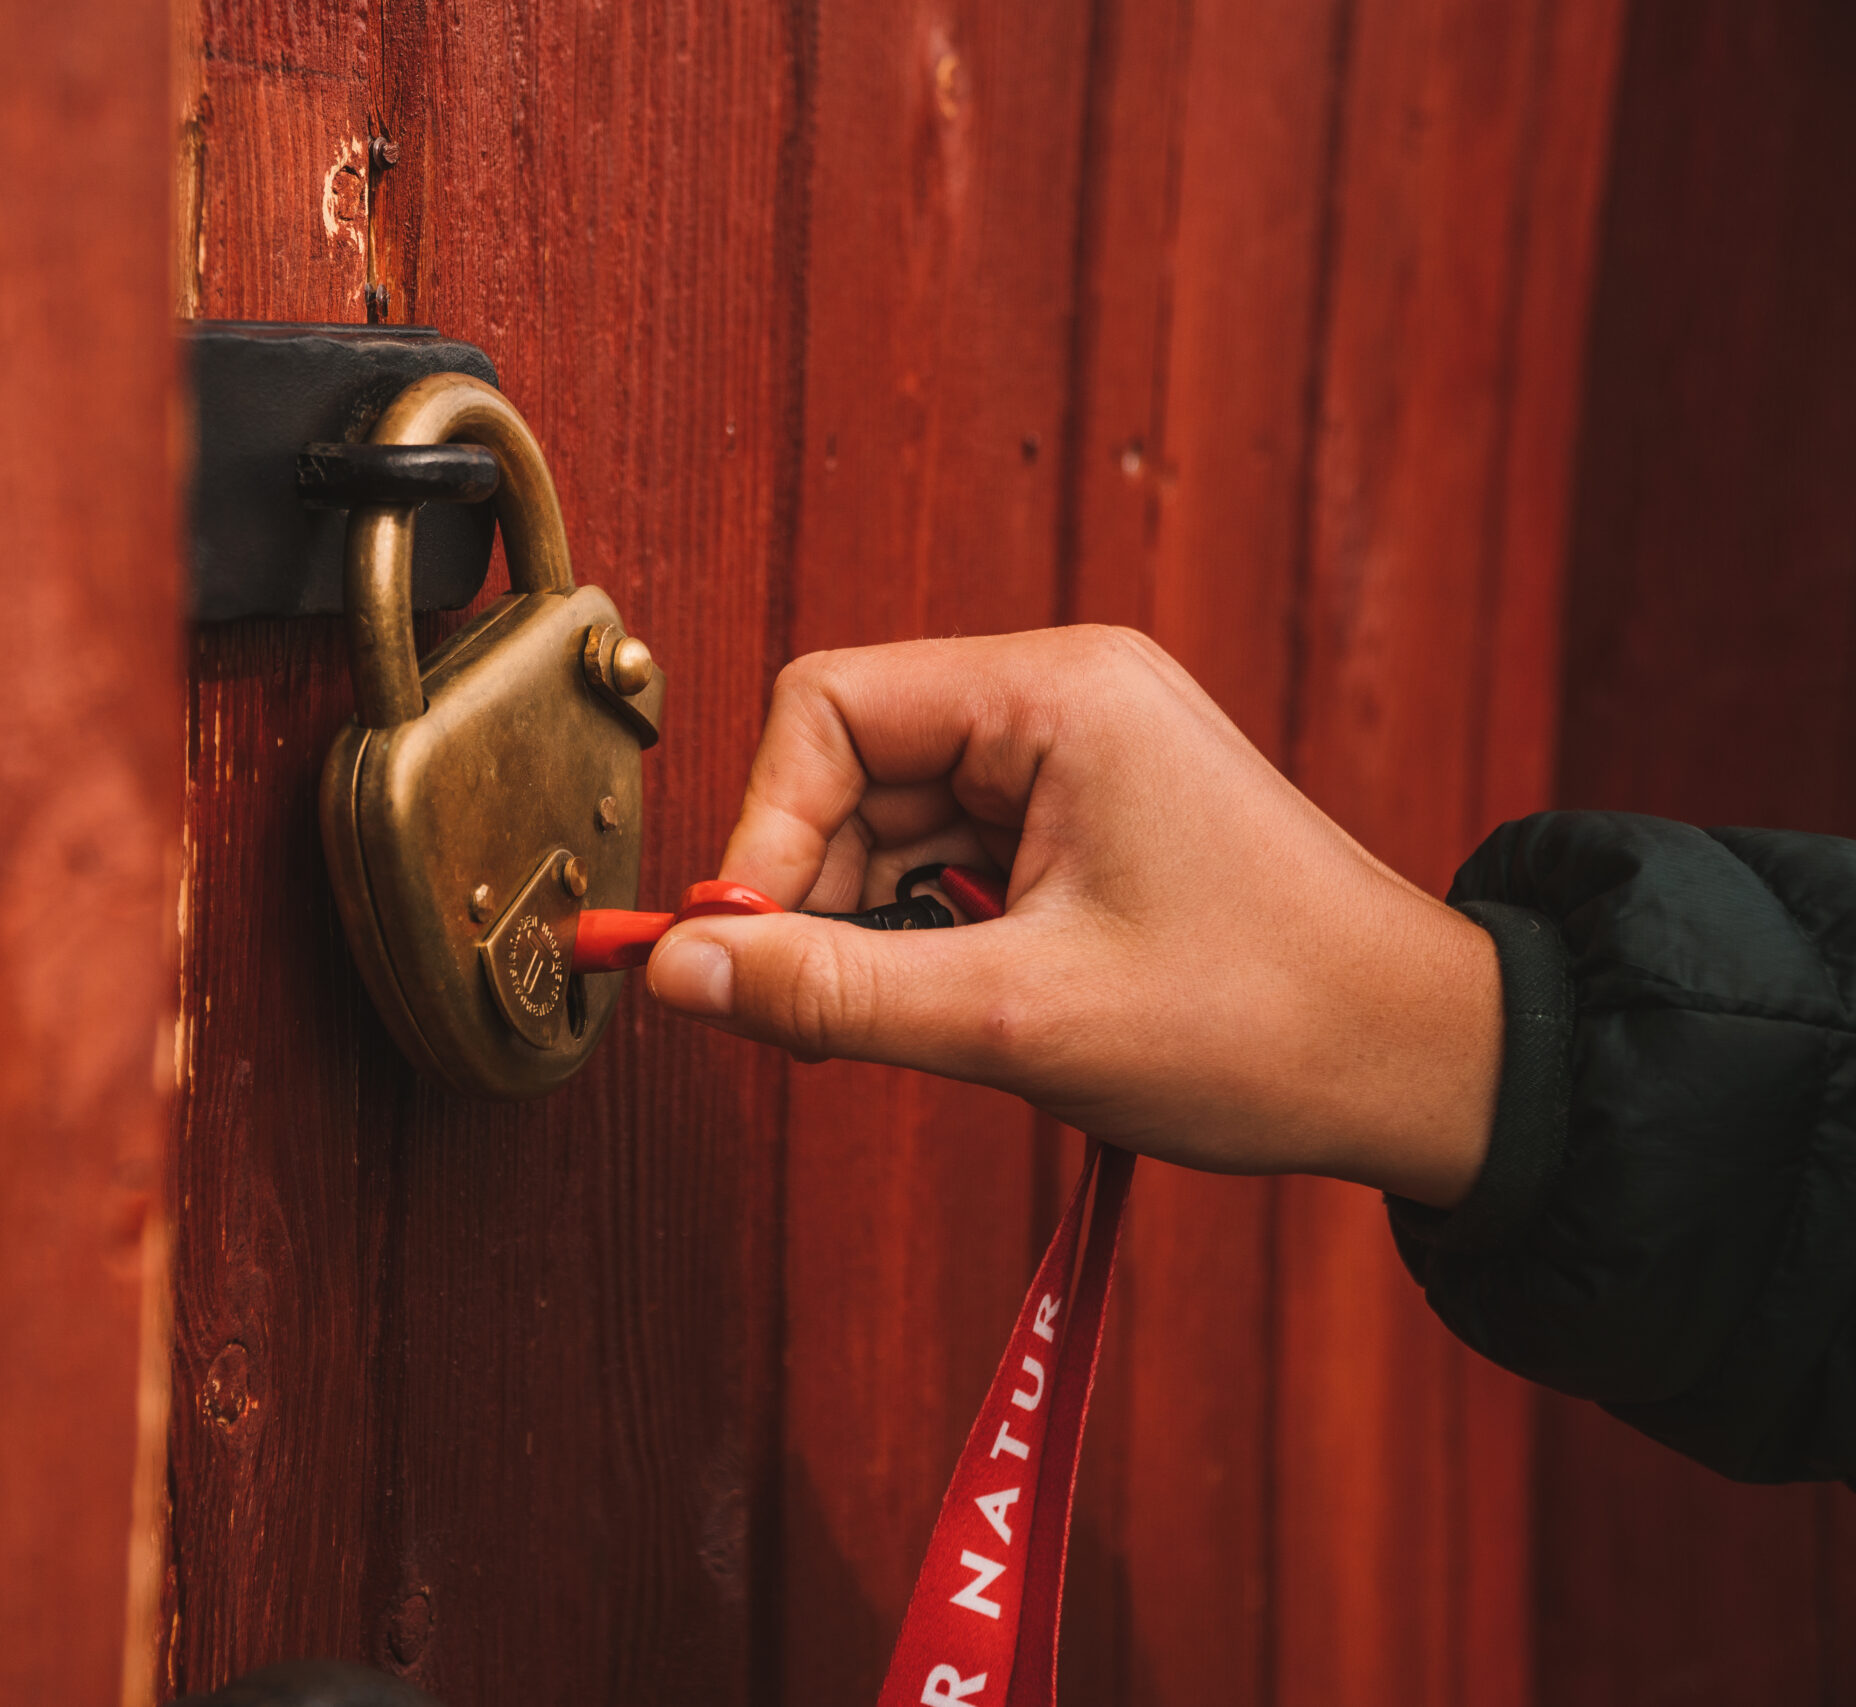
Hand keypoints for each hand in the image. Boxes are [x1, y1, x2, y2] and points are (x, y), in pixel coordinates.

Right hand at [645, 627, 1500, 1205]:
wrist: (1429, 1067)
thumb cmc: (1267, 1024)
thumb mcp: (1021, 1019)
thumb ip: (830, 992)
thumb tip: (676, 971)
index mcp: (1053, 694)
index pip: (824, 709)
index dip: (764, 832)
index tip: (743, 952)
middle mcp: (1061, 696)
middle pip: (848, 765)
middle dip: (812, 891)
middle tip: (811, 1014)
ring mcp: (1079, 753)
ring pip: (892, 821)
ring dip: (868, 923)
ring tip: (912, 1022)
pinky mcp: (1089, 815)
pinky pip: (951, 855)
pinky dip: (924, 932)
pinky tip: (961, 1005)